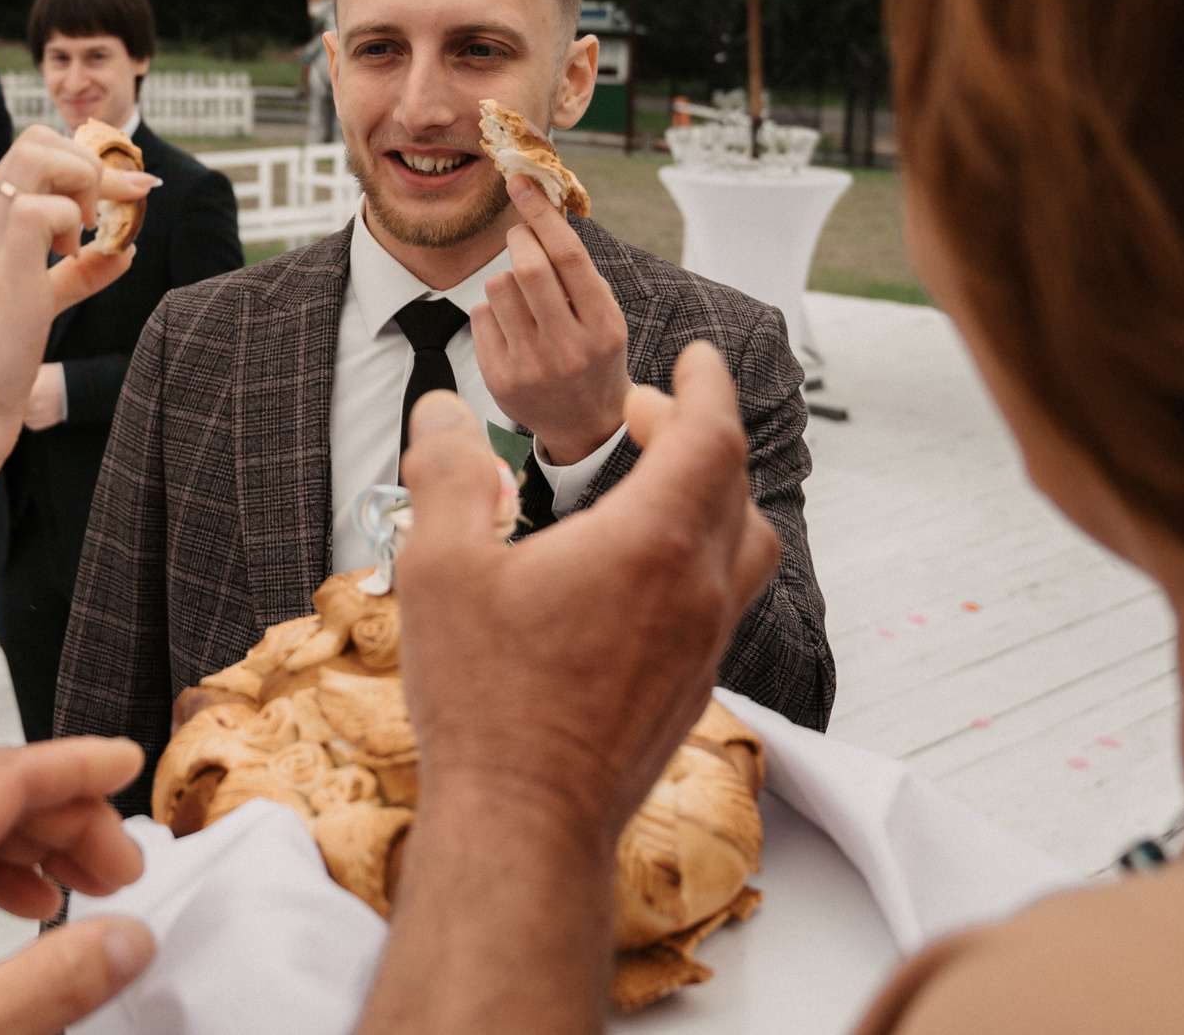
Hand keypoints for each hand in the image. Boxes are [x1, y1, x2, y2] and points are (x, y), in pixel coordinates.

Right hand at [0, 125, 152, 469]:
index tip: (117, 197)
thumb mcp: (31, 309)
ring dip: (88, 181)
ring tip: (91, 235)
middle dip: (93, 163)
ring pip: (42, 152)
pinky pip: (54, 204)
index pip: (28, 164)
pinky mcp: (3, 254)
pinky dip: (81, 224)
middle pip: (37, 142)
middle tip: (117, 207)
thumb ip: (73, 276)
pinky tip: (77, 257)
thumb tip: (123, 251)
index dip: (80, 171)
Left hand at [0, 739, 155, 1034]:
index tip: (128, 763)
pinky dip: (5, 871)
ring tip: (95, 888)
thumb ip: (59, 980)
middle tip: (125, 866)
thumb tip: (129, 940)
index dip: (78, 765)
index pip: (7, 775)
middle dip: (71, 819)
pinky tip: (35, 906)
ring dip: (42, 846)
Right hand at [397, 346, 778, 834]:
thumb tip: (441, 412)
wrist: (524, 824)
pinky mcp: (694, 687)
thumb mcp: (440, 568)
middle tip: (639, 418)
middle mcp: (697, 591)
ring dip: (711, 497)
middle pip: (733, 485)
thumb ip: (448, 475)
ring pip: (743, 546)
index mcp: (650, 544)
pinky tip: (633, 570)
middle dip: (696, 433)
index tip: (694, 358)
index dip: (705, 387)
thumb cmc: (486, 701)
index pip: (711, 436)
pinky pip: (723, 598)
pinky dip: (698, 556)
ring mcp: (703, 645)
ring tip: (649, 487)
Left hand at [472, 175, 631, 467]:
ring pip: (498, 287)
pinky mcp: (501, 378)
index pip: (569, 256)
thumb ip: (577, 273)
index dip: (542, 213)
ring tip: (522, 297)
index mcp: (605, 325)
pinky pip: (481, 316)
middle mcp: (570, 347)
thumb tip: (541, 209)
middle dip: (519, 239)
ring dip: (505, 278)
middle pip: (529, 267)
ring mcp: (533, 365)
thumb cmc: (594, 355)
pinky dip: (493, 310)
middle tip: (520, 237)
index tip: (521, 183)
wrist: (586, 425)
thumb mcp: (605, 316)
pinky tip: (512, 327)